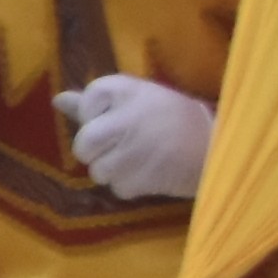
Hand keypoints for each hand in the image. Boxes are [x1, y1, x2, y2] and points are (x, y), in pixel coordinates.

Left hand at [57, 71, 214, 200]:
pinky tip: (151, 173)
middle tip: (127, 145)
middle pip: (83, 145)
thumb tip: (56, 100)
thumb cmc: (178, 118)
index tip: (125, 116)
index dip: (100, 115)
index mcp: (123, 90)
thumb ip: (94, 102)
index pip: (86, 106)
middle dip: (99, 150)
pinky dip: (132, 184)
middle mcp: (120, 119)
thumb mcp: (139, 98)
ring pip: (98, 170)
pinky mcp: (136, 180)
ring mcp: (127, 153)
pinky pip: (117, 187)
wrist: (221, 147)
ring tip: (142, 160)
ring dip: (116, 169)